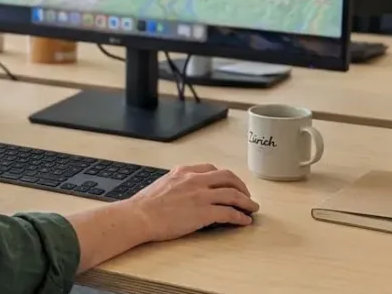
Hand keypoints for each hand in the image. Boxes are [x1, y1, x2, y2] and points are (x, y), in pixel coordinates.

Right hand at [123, 164, 258, 241]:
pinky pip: (229, 213)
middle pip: (228, 177)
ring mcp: (201, 195)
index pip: (212, 169)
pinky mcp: (204, 212)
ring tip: (252, 208)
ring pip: (233, 194)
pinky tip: (244, 221)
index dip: (225, 178)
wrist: (140, 216)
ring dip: (246, 202)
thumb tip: (184, 192)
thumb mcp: (162, 184)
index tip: (230, 184)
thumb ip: (177, 184)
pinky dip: (240, 217)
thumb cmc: (145, 205)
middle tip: (246, 195)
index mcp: (184, 172)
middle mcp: (195, 180)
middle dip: (241, 186)